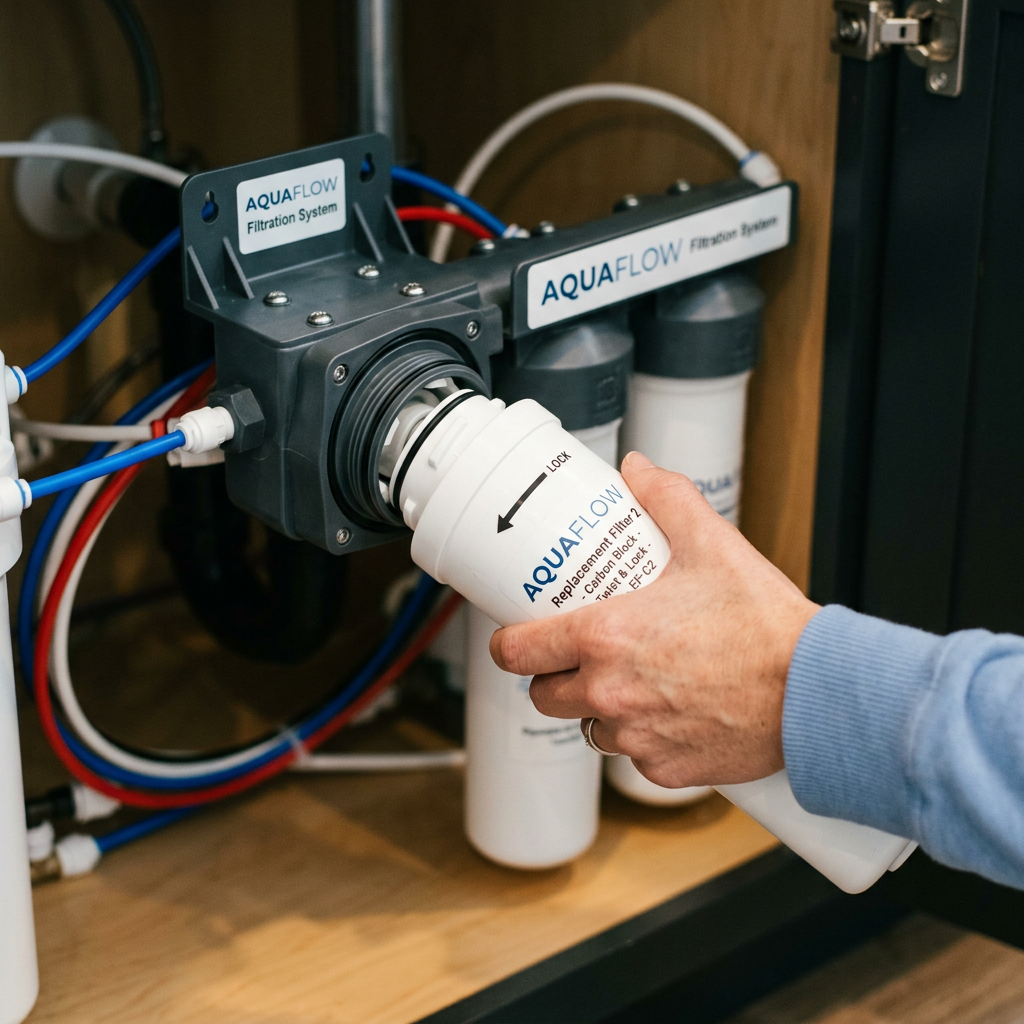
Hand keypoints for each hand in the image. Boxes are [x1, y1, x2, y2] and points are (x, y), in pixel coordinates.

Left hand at [489, 451, 819, 787]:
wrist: (816, 691)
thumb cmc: (764, 624)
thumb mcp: (711, 544)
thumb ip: (666, 499)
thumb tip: (637, 470)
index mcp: (605, 637)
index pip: (517, 651)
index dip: (510, 643)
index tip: (519, 636)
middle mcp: (609, 692)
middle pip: (544, 695)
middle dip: (554, 676)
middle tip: (580, 655)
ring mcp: (636, 736)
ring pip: (588, 727)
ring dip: (599, 708)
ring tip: (633, 682)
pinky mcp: (665, 769)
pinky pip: (633, 756)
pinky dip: (643, 738)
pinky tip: (672, 712)